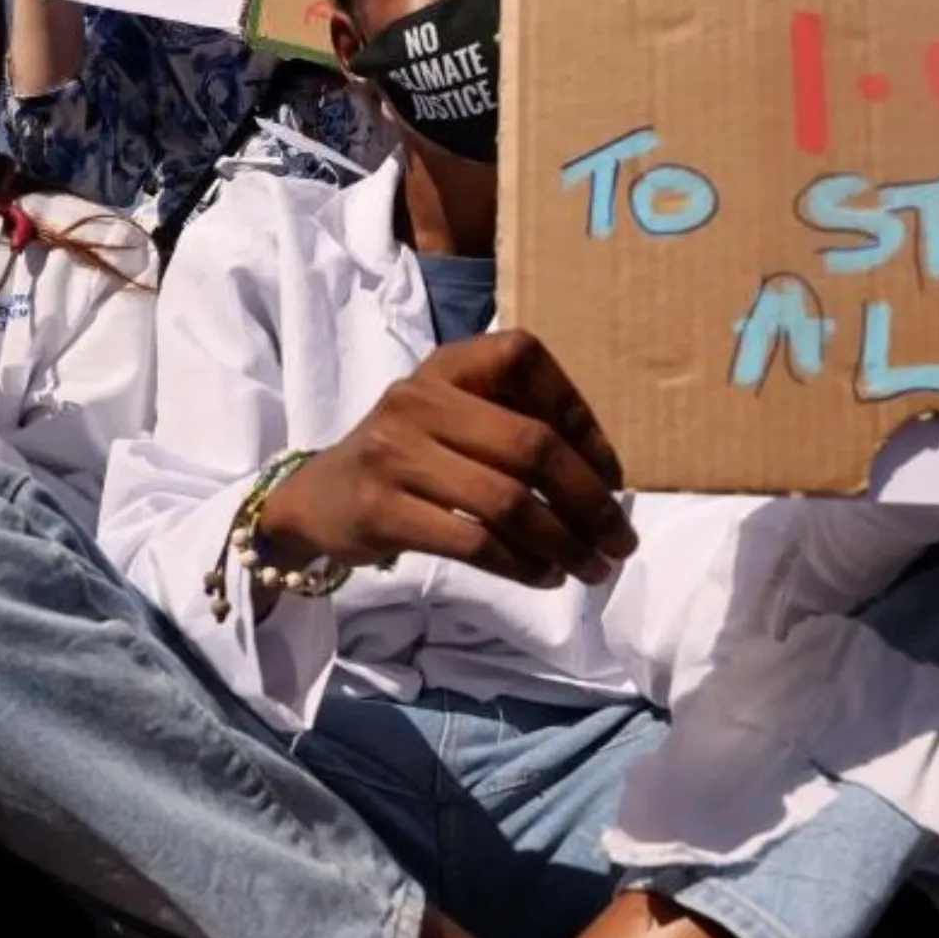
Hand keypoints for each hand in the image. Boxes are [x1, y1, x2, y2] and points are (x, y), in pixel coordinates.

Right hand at [257, 330, 639, 587]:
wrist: (318, 499)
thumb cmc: (408, 457)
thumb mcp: (452, 416)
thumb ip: (515, 423)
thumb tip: (604, 479)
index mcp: (448, 365)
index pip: (525, 360)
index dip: (580, 416)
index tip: (611, 474)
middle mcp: (420, 399)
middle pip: (530, 445)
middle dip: (589, 500)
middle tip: (620, 541)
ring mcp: (396, 454)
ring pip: (508, 502)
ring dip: (564, 543)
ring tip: (592, 569)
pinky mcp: (383, 510)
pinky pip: (474, 541)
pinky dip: (522, 565)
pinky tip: (545, 576)